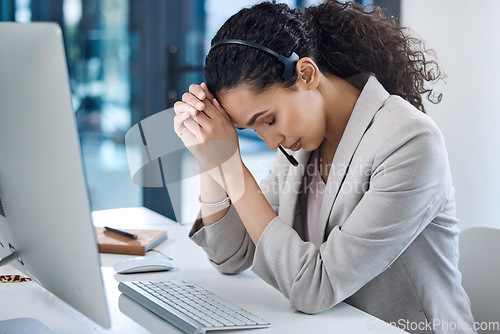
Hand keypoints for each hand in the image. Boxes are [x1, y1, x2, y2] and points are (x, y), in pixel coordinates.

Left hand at [173, 83, 243, 197]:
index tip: (195, 100)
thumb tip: (209, 96)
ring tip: (188, 120)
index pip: (205, 102)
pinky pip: (184, 131)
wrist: (228, 167)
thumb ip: (220, 111)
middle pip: (194, 108)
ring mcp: (202, 136)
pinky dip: (183, 129)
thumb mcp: (229, 126)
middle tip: (188, 109)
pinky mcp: (195, 145)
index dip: (198, 99)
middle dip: (189, 107)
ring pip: (187, 118)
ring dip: (185, 118)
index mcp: (221, 120)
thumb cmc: (230, 146)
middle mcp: (212, 126)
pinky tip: (187, 131)